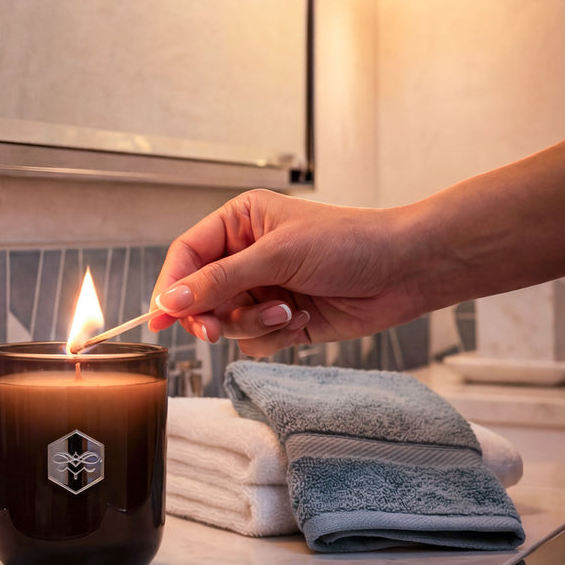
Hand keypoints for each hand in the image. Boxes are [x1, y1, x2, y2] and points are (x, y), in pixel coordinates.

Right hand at [149, 190, 423, 357]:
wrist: (404, 270)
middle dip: (211, 314)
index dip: (170, 286)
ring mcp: (263, 289)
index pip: (187, 255)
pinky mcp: (282, 319)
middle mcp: (246, 256)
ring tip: (287, 310)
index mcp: (239, 223)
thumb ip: (219, 280)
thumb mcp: (277, 255)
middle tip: (213, 329)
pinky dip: (274, 335)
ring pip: (226, 322)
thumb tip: (171, 300)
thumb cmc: (349, 242)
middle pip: (200, 295)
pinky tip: (303, 317)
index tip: (160, 316)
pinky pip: (253, 341)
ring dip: (254, 323)